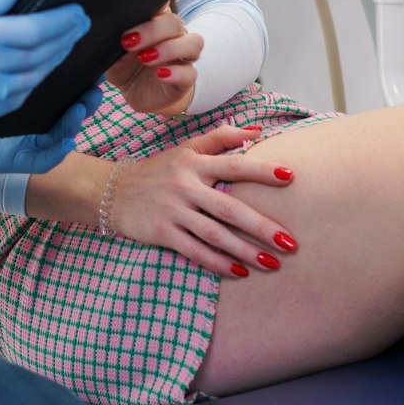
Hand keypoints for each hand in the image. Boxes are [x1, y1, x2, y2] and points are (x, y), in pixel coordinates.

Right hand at [0, 0, 89, 143]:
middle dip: (64, 41)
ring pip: (31, 83)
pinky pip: (12, 102)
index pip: (36, 30)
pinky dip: (30, 86)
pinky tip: (35, 73)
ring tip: (62, 48)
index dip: (63, 23)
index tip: (79, 13)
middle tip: (79, 28)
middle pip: (40, 58)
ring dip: (52, 65)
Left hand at [106, 6, 203, 115]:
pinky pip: (190, 73)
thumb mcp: (113, 55)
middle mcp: (175, 36)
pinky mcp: (186, 79)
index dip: (154, 0)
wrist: (137, 94)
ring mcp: (184, 57)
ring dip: (169, 48)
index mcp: (157, 22)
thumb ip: (111, 43)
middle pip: (175, 23)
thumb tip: (105, 34)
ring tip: (144, 57)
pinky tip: (160, 74)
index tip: (134, 6)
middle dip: (151, 30)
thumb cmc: (126, 66)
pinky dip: (175, 72)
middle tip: (127, 41)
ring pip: (193, 43)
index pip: (162, 2)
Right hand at [106, 123, 296, 277]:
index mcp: (194, 162)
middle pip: (229, 207)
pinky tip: (239, 272)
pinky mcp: (162, 232)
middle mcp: (185, 185)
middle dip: (261, 226)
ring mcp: (173, 210)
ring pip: (215, 234)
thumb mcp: (186, 148)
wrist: (112, 191)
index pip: (233, 164)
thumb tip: (259, 131)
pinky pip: (194, 251)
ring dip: (245, 250)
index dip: (262, 170)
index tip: (291, 177)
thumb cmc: (159, 170)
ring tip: (272, 263)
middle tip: (291, 242)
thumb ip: (221, 138)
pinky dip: (217, 263)